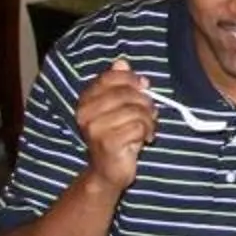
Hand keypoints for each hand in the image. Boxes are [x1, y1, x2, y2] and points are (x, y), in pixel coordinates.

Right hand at [73, 58, 156, 190]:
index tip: (143, 87)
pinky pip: (138, 127)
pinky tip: (144, 140)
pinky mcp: (108, 143)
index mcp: (86, 100)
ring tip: (146, 129)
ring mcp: (95, 128)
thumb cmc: (116, 137)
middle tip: (149, 115)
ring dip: (148, 120)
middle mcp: (86, 113)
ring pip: (136, 110)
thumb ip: (120, 85)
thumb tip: (121, 63)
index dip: (132, 79)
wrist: (107, 172)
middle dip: (145, 103)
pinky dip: (147, 132)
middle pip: (127, 93)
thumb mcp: (119, 109)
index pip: (110, 77)